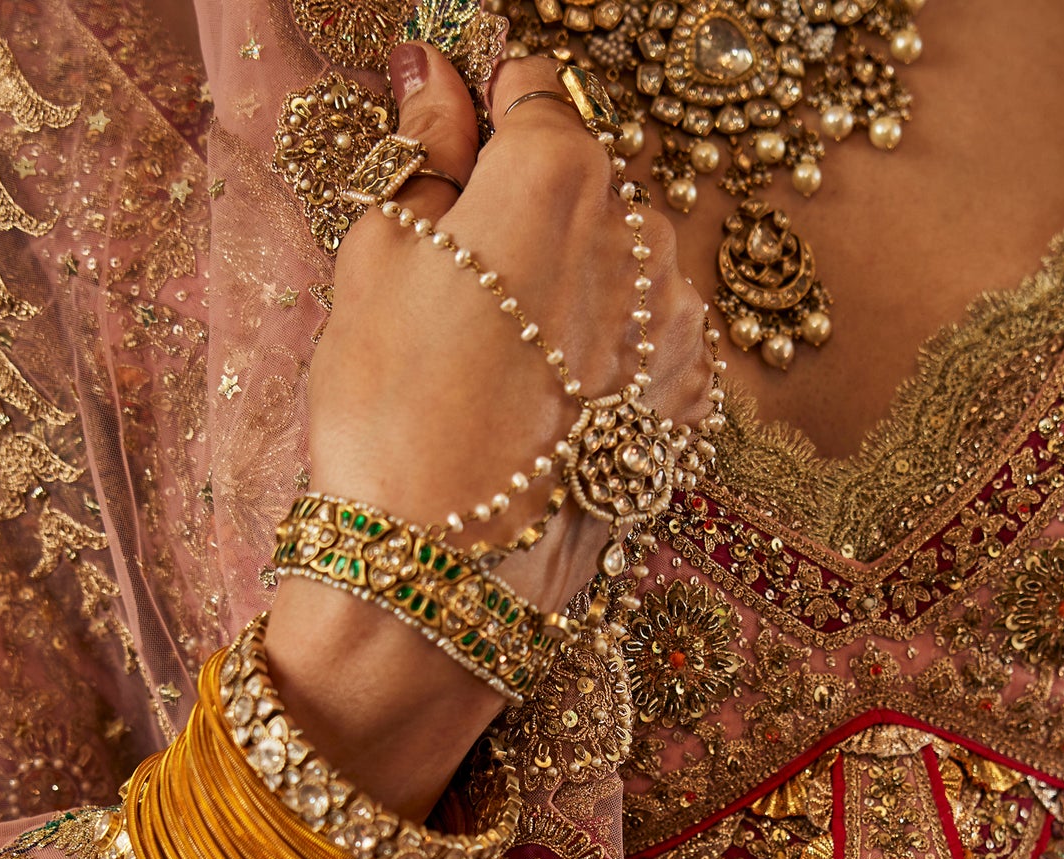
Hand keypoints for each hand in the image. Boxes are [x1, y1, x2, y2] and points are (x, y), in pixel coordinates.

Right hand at [265, 42, 711, 816]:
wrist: (451, 577)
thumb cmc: (393, 417)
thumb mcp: (378, 257)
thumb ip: (423, 151)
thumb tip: (436, 77)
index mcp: (561, 171)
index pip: (534, 87)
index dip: (483, 111)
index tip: (449, 143)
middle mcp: (643, 235)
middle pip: (585, 180)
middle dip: (526, 207)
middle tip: (456, 283)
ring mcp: (677, 327)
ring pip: (619, 266)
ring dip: (570, 284)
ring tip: (497, 362)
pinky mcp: (685, 404)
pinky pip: (644, 344)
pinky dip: (602, 354)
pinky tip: (543, 402)